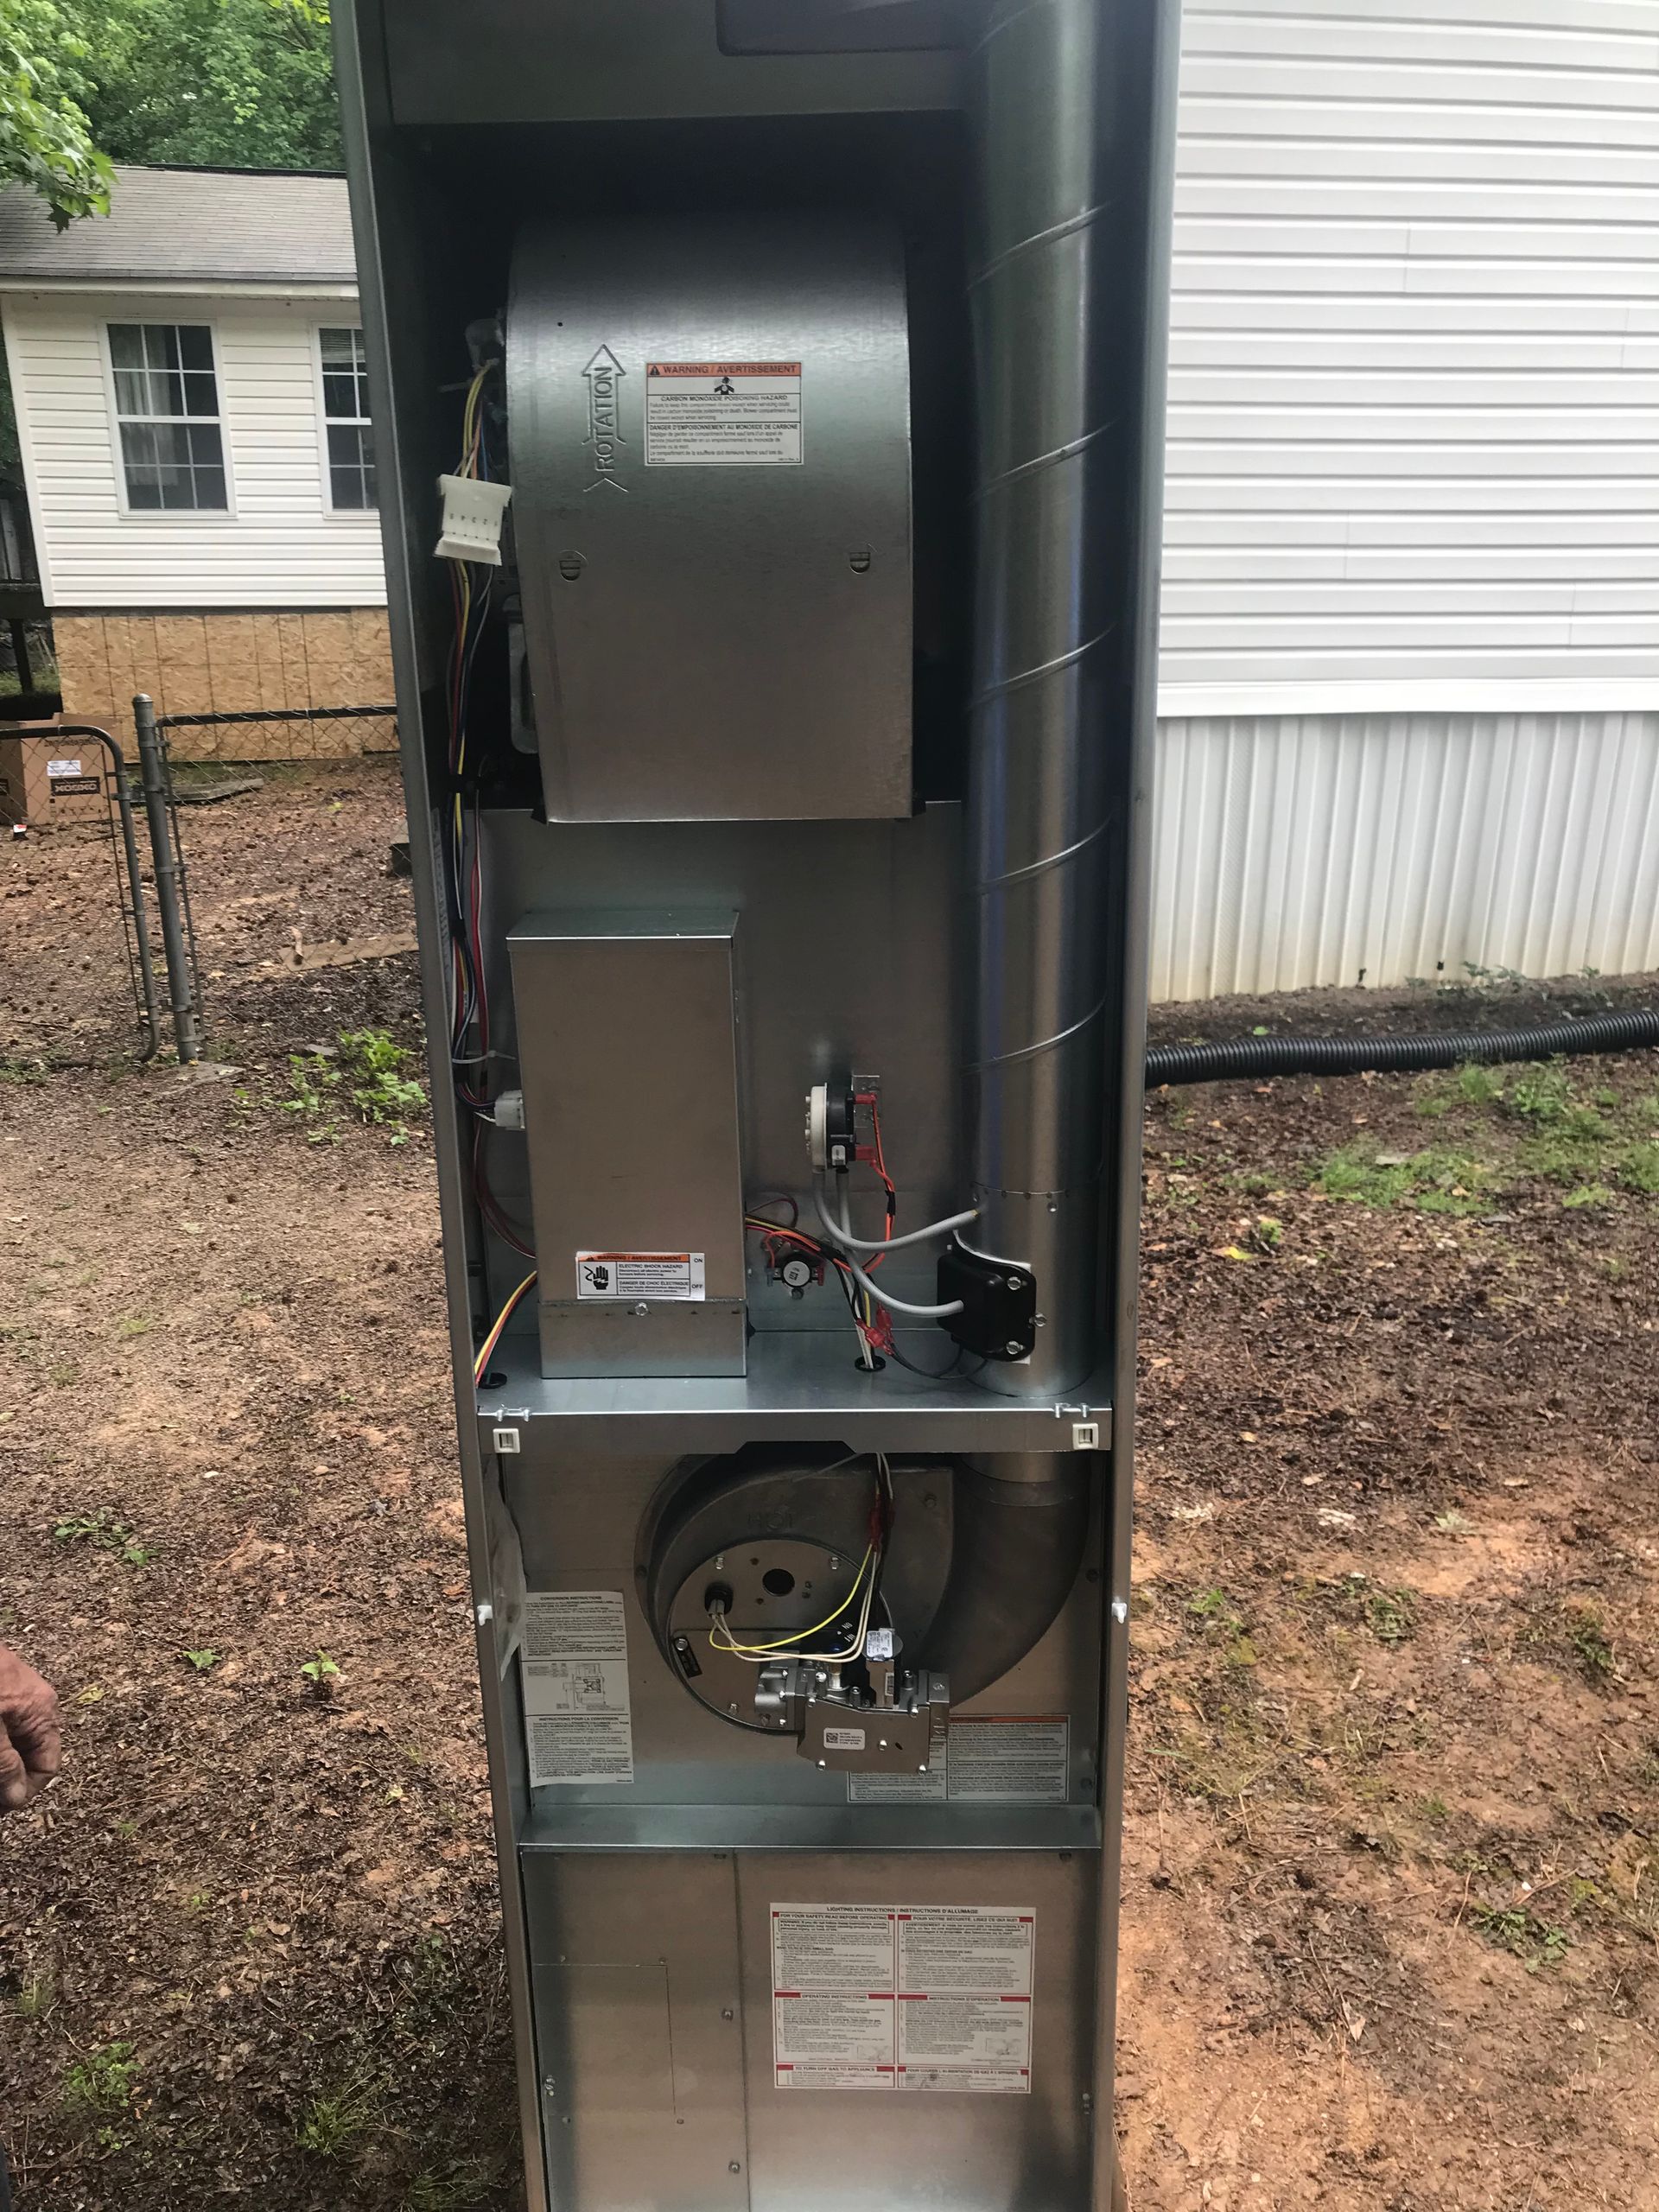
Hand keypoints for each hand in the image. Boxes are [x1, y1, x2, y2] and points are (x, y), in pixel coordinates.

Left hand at [0, 1644, 60, 1812]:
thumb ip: (4, 1764)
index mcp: (41, 1712)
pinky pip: (2, 1728)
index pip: (48, 1766)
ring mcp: (14, 1695)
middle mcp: (35, 1704)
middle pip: (29, 1755)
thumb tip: (19, 1798)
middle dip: (9, 1778)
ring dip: (0, 1762)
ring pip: (12, 1743)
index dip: (24, 1792)